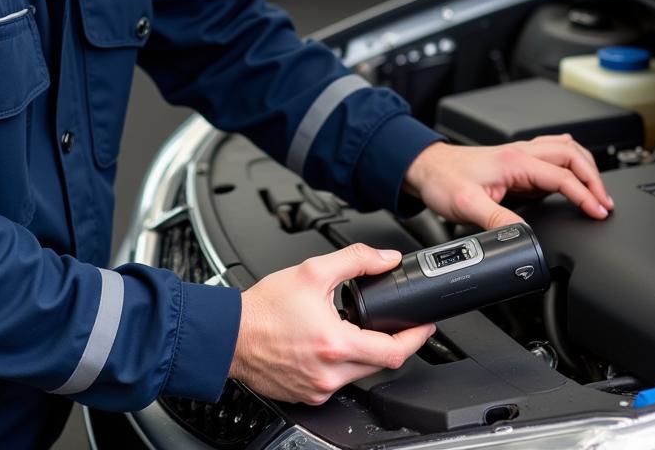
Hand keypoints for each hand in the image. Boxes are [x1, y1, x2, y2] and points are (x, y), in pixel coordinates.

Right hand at [228, 243, 434, 403]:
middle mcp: (329, 374)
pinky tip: (331, 343)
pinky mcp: (307, 395)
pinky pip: (338, 381)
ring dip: (365, 353)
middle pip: (380, 364)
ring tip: (355, 327)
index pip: (393, 352)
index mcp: (335, 345)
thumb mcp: (313, 271)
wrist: (230, 334)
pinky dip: (342, 363)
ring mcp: (318, 389)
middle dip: (391, 342)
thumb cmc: (264, 308)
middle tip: (394, 323)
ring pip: (359, 374)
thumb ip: (355, 260)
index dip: (415, 338)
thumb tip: (385, 259)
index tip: (424, 326)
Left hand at [404, 137, 614, 228]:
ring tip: (599, 192)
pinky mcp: (516, 162)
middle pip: (571, 155)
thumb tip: (524, 236)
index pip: (561, 175)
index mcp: (513, 161)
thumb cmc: (442, 180)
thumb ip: (497, 220)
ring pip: (565, 150)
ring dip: (586, 167)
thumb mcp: (467, 205)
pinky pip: (552, 154)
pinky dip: (571, 162)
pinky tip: (575, 170)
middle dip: (594, 178)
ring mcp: (519, 155)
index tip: (598, 212)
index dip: (584, 194)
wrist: (425, 168)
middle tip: (605, 203)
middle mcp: (520, 153)